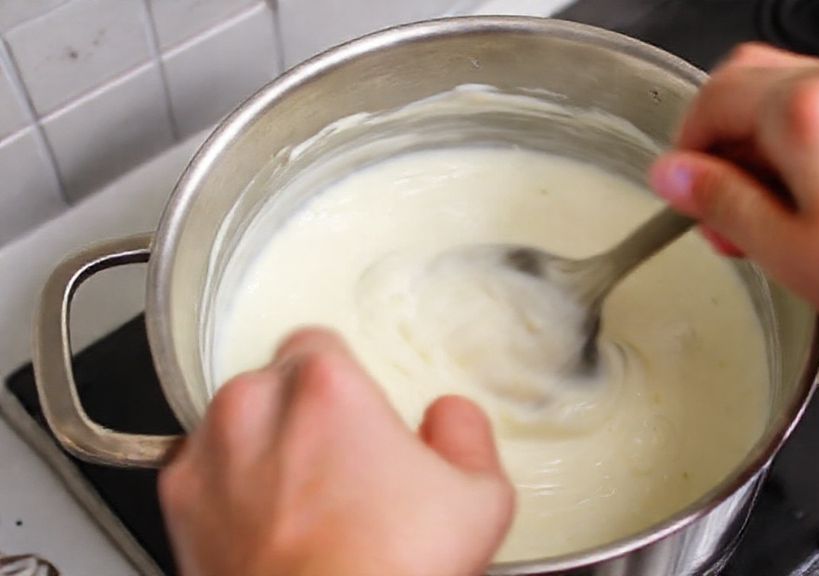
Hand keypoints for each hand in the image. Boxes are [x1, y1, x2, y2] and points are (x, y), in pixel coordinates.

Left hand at [159, 328, 514, 575]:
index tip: (357, 412)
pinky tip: (267, 527)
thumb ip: (466, 432)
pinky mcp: (176, 506)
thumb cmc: (390, 571)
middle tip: (340, 466)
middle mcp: (252, 406)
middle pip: (274, 385)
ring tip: (302, 502)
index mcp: (325, 385)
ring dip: (260, 447)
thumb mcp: (479, 498)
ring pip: (233, 425)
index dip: (341, 380)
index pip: (318, 341)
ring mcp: (206, 457)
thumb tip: (449, 416)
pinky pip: (201, 474)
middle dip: (302, 415)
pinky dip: (225, 491)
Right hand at [650, 43, 818, 354]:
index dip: (684, 150)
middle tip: (718, 199)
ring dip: (755, 141)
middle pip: (741, 82)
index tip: (683, 191)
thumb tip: (671, 176)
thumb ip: (719, 203)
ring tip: (764, 209)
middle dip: (717, 140)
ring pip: (781, 91)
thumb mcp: (787, 249)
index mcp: (802, 112)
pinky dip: (796, 139)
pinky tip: (805, 196)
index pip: (708, 102)